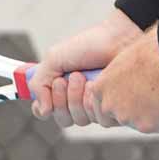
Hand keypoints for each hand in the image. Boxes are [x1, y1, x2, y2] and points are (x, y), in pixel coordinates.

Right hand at [29, 10, 143, 126]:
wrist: (118, 39)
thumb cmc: (88, 45)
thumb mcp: (54, 59)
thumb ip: (39, 83)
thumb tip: (43, 111)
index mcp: (61, 88)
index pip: (46, 111)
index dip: (43, 109)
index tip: (47, 97)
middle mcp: (78, 99)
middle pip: (63, 119)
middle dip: (61, 99)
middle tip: (67, 78)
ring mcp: (96, 104)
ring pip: (80, 120)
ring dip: (77, 98)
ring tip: (84, 77)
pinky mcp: (113, 108)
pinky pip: (99, 120)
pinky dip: (93, 102)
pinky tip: (97, 85)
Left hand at [85, 27, 158, 132]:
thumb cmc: (156, 46)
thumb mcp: (132, 60)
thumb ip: (129, 78)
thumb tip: (143, 84)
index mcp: (100, 88)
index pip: (108, 106)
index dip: (130, 101)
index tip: (149, 92)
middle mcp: (110, 106)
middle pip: (129, 117)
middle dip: (148, 109)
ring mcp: (128, 119)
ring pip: (151, 121)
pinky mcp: (148, 127)